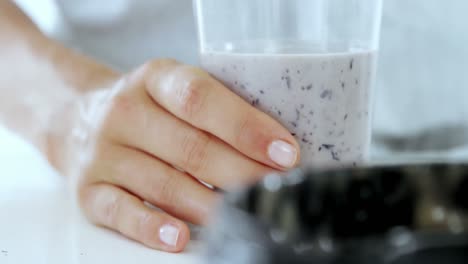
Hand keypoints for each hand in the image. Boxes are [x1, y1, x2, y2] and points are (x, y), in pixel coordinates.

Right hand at [53, 59, 299, 251]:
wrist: (79, 117)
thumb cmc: (149, 107)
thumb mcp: (175, 89)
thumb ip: (217, 109)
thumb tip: (274, 149)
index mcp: (154, 79)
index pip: (200, 99)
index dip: (245, 128)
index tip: (285, 153)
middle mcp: (125, 112)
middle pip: (191, 149)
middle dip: (241, 174)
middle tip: (275, 190)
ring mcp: (103, 153)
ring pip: (165, 185)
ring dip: (211, 205)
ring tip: (246, 215)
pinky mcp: (88, 189)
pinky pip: (121, 211)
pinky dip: (151, 227)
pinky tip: (179, 237)